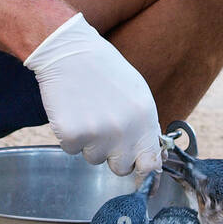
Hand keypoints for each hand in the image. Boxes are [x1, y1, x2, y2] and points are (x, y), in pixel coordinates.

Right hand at [24, 13, 161, 174]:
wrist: (69, 52)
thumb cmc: (104, 71)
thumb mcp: (137, 94)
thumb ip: (146, 127)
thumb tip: (154, 158)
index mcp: (144, 119)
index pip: (150, 163)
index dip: (143, 170)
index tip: (137, 171)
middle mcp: (124, 131)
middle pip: (121, 167)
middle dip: (112, 154)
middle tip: (103, 128)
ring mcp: (97, 135)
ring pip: (93, 158)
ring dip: (89, 142)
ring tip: (87, 111)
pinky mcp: (71, 135)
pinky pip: (71, 150)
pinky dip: (69, 135)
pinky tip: (71, 110)